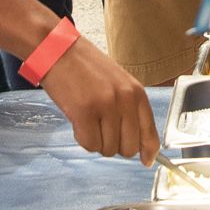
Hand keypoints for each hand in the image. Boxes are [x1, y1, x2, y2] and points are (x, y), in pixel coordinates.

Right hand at [37, 39, 159, 162]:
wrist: (58, 49)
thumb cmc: (85, 67)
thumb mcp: (117, 83)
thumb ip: (130, 110)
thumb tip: (140, 146)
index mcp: (136, 92)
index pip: (150, 133)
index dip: (148, 152)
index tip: (146, 161)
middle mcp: (125, 100)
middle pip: (129, 148)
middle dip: (115, 146)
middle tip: (101, 130)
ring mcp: (105, 106)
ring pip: (108, 149)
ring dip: (96, 141)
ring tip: (88, 120)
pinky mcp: (84, 112)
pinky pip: (89, 144)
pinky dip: (83, 139)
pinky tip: (78, 122)